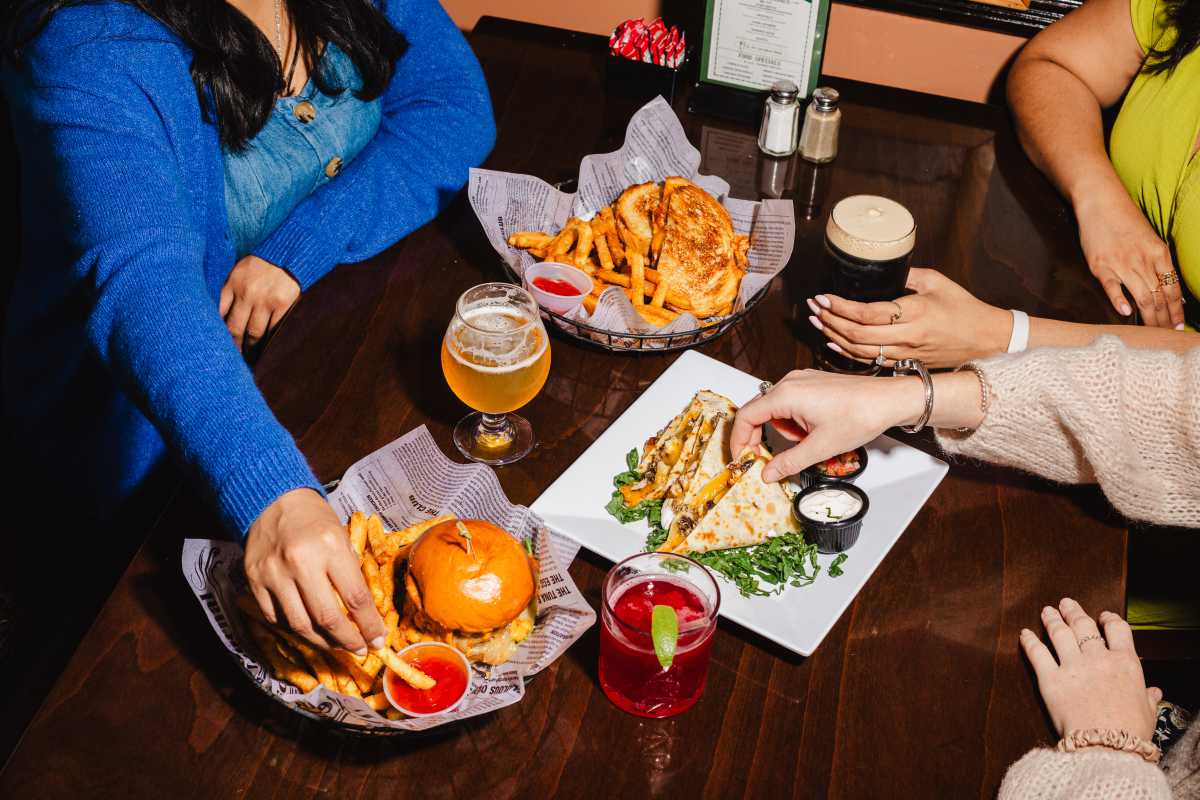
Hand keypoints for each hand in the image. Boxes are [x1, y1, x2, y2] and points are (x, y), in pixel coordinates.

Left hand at [219, 255, 300, 351]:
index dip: (217, 331)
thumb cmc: (262, 263)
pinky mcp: (283, 304)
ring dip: (250, 346)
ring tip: (249, 354)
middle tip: (232, 357)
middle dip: (233, 345)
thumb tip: (219, 316)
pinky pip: (274, 328)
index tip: (216, 343)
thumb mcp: (239, 271)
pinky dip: (270, 339)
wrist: (289, 251)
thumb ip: (230, 290)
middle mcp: (247, 293)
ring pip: (254, 332)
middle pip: (235, 327)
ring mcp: (266, 300)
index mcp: (232, 283)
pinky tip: (267, 347)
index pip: (218, 313)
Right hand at [244, 488, 385, 653]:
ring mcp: (274, 574)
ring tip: (337, 646)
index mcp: (330, 547)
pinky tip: (309, 631)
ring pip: (300, 625)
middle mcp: (300, 562)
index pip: (355, 597)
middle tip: (359, 649)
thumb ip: (351, 573)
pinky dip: (295, 629)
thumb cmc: (314, 519)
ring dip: (322, 642)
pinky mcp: (254, 581)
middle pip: (327, 618)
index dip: (369, 624)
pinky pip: (276, 617)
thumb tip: (364, 613)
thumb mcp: (341, 537)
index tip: (378, 639)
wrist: (272, 499)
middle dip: (348, 640)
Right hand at [731, 370, 920, 481]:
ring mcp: (801, 380)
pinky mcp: (812, 383)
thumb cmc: (860, 416)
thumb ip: (789, 461)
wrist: (890, 400)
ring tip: (808, 441)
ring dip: (784, 430)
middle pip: (758, 411)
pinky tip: (814, 430)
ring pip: (776, 409)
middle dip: (758, 437)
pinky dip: (794, 421)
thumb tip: (767, 474)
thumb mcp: (821, 447)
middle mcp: (790, 382)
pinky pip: (790, 403)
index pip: (747, 416)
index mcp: (787, 394)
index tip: (741, 459)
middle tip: (763, 459)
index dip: (739, 440)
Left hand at [808, 268, 1012, 368]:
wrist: (987, 339)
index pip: (867, 314)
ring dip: (833, 336)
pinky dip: (847, 353)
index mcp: (914, 314)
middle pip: (856, 335)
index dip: (840, 307)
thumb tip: (882, 268)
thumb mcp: (937, 282)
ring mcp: (904, 354)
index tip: (823, 297)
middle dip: (830, 320)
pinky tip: (833, 342)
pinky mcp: (905, 364)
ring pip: (859, 351)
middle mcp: (906, 338)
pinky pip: (869, 362)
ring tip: (816, 322)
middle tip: (813, 307)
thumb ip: (907, 275)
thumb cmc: (964, 308)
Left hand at [1020, 598, 1159, 741]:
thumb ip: (1148, 697)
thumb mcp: (1148, 713)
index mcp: (1125, 664)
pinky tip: (1024, 634)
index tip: (1102, 616)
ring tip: (1046, 611)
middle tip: (1065, 603)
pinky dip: (1029, 641)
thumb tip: (1154, 692)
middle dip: (1073, 612)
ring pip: (1059, 633)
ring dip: (1052, 619)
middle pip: (1084, 626)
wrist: (1107, 747)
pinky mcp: (1050, 679)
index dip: (1108, 619)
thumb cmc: (1130, 733)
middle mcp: (1098, 659)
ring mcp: (1073, 667)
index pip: (1117, 630)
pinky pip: (1037, 653)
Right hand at [1075, 191, 1183, 328]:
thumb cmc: (1125, 220)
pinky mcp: (1101, 266)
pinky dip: (1120, 301)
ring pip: (1142, 296)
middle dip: (1165, 319)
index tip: (1178, 324)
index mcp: (1158, 253)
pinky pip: (1113, 287)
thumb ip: (1157, 263)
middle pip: (1159, 297)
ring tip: (1152, 331)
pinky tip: (1125, 313)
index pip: (1173, 288)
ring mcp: (1122, 264)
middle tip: (1167, 334)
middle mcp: (1143, 260)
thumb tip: (1167, 286)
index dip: (1177, 309)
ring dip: (1149, 318)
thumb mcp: (1149, 239)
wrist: (1100, 203)